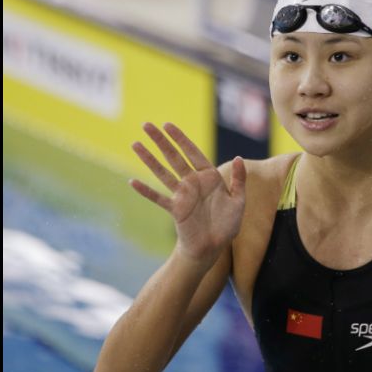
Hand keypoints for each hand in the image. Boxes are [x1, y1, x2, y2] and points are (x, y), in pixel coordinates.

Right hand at [129, 122, 245, 261]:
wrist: (214, 246)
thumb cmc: (228, 224)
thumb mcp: (238, 201)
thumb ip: (239, 180)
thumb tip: (238, 158)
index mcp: (209, 177)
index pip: (193, 152)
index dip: (180, 138)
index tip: (167, 125)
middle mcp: (193, 183)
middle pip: (173, 157)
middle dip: (160, 141)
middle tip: (146, 125)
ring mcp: (182, 195)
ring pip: (162, 173)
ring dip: (149, 159)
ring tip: (135, 144)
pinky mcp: (175, 209)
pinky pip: (158, 198)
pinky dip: (146, 191)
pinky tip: (132, 182)